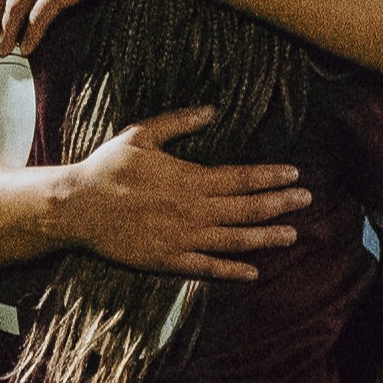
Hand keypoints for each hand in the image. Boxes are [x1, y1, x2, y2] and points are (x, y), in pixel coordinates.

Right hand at [45, 106, 306, 279]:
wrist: (75, 207)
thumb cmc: (106, 168)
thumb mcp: (140, 135)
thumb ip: (178, 123)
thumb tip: (212, 110)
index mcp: (189, 179)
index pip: (242, 178)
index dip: (271, 177)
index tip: (295, 174)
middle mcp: (193, 210)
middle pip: (248, 208)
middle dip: (281, 204)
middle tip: (307, 200)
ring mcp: (182, 238)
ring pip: (235, 240)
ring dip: (267, 238)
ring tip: (292, 235)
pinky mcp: (168, 260)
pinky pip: (207, 268)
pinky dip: (232, 270)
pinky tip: (252, 272)